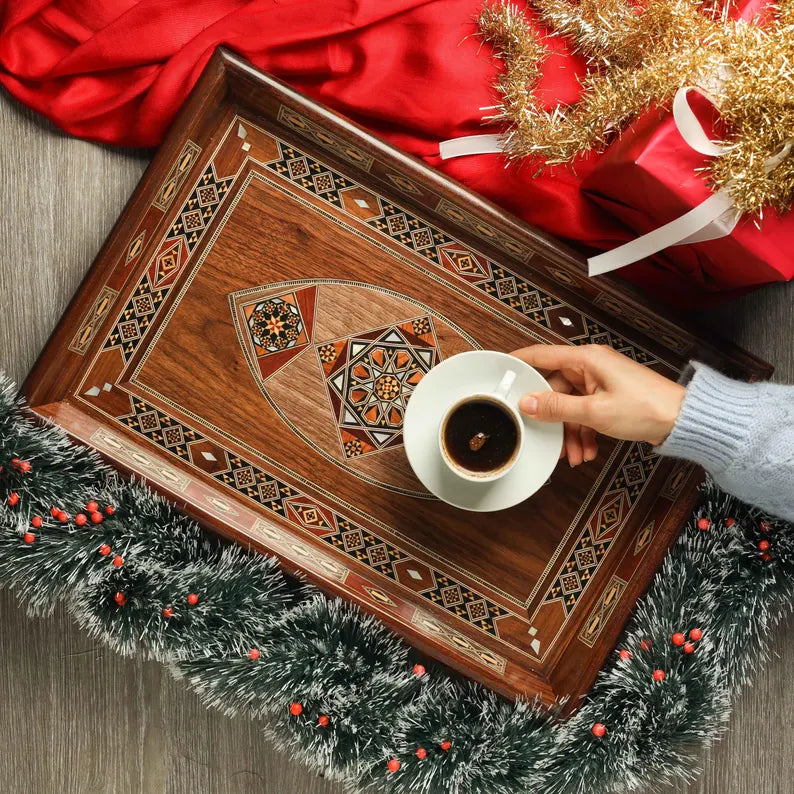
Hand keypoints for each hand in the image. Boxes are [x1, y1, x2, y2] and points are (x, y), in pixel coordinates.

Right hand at [511, 344, 685, 465]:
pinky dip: (583, 432)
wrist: (683, 421)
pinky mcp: (609, 397)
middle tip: (544, 437)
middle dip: (551, 418)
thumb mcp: (594, 412)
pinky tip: (586, 450)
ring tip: (573, 454)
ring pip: (570, 405)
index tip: (499, 369)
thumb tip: (527, 403)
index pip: (541, 355)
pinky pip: (584, 412)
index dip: (518, 362)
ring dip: (569, 431)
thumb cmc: (646, 408)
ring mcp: (600, 382)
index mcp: (586, 359)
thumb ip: (557, 408)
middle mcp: (591, 367)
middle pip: (555, 389)